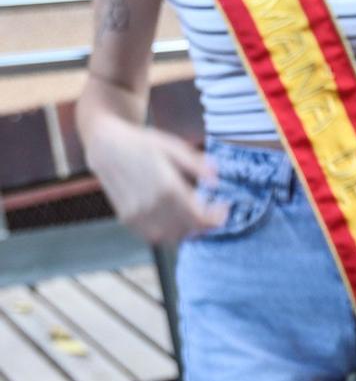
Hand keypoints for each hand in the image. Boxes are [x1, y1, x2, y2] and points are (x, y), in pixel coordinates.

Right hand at [89, 122, 226, 243]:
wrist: (106, 146)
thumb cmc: (143, 144)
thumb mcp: (175, 146)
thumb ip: (198, 165)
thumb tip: (217, 181)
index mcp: (167, 188)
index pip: (200, 219)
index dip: (216, 219)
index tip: (223, 208)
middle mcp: (151, 205)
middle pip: (188, 230)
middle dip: (205, 224)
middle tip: (212, 211)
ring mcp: (137, 214)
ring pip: (171, 237)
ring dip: (187, 231)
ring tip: (193, 216)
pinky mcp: (127, 218)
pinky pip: (152, 236)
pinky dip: (167, 233)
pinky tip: (174, 219)